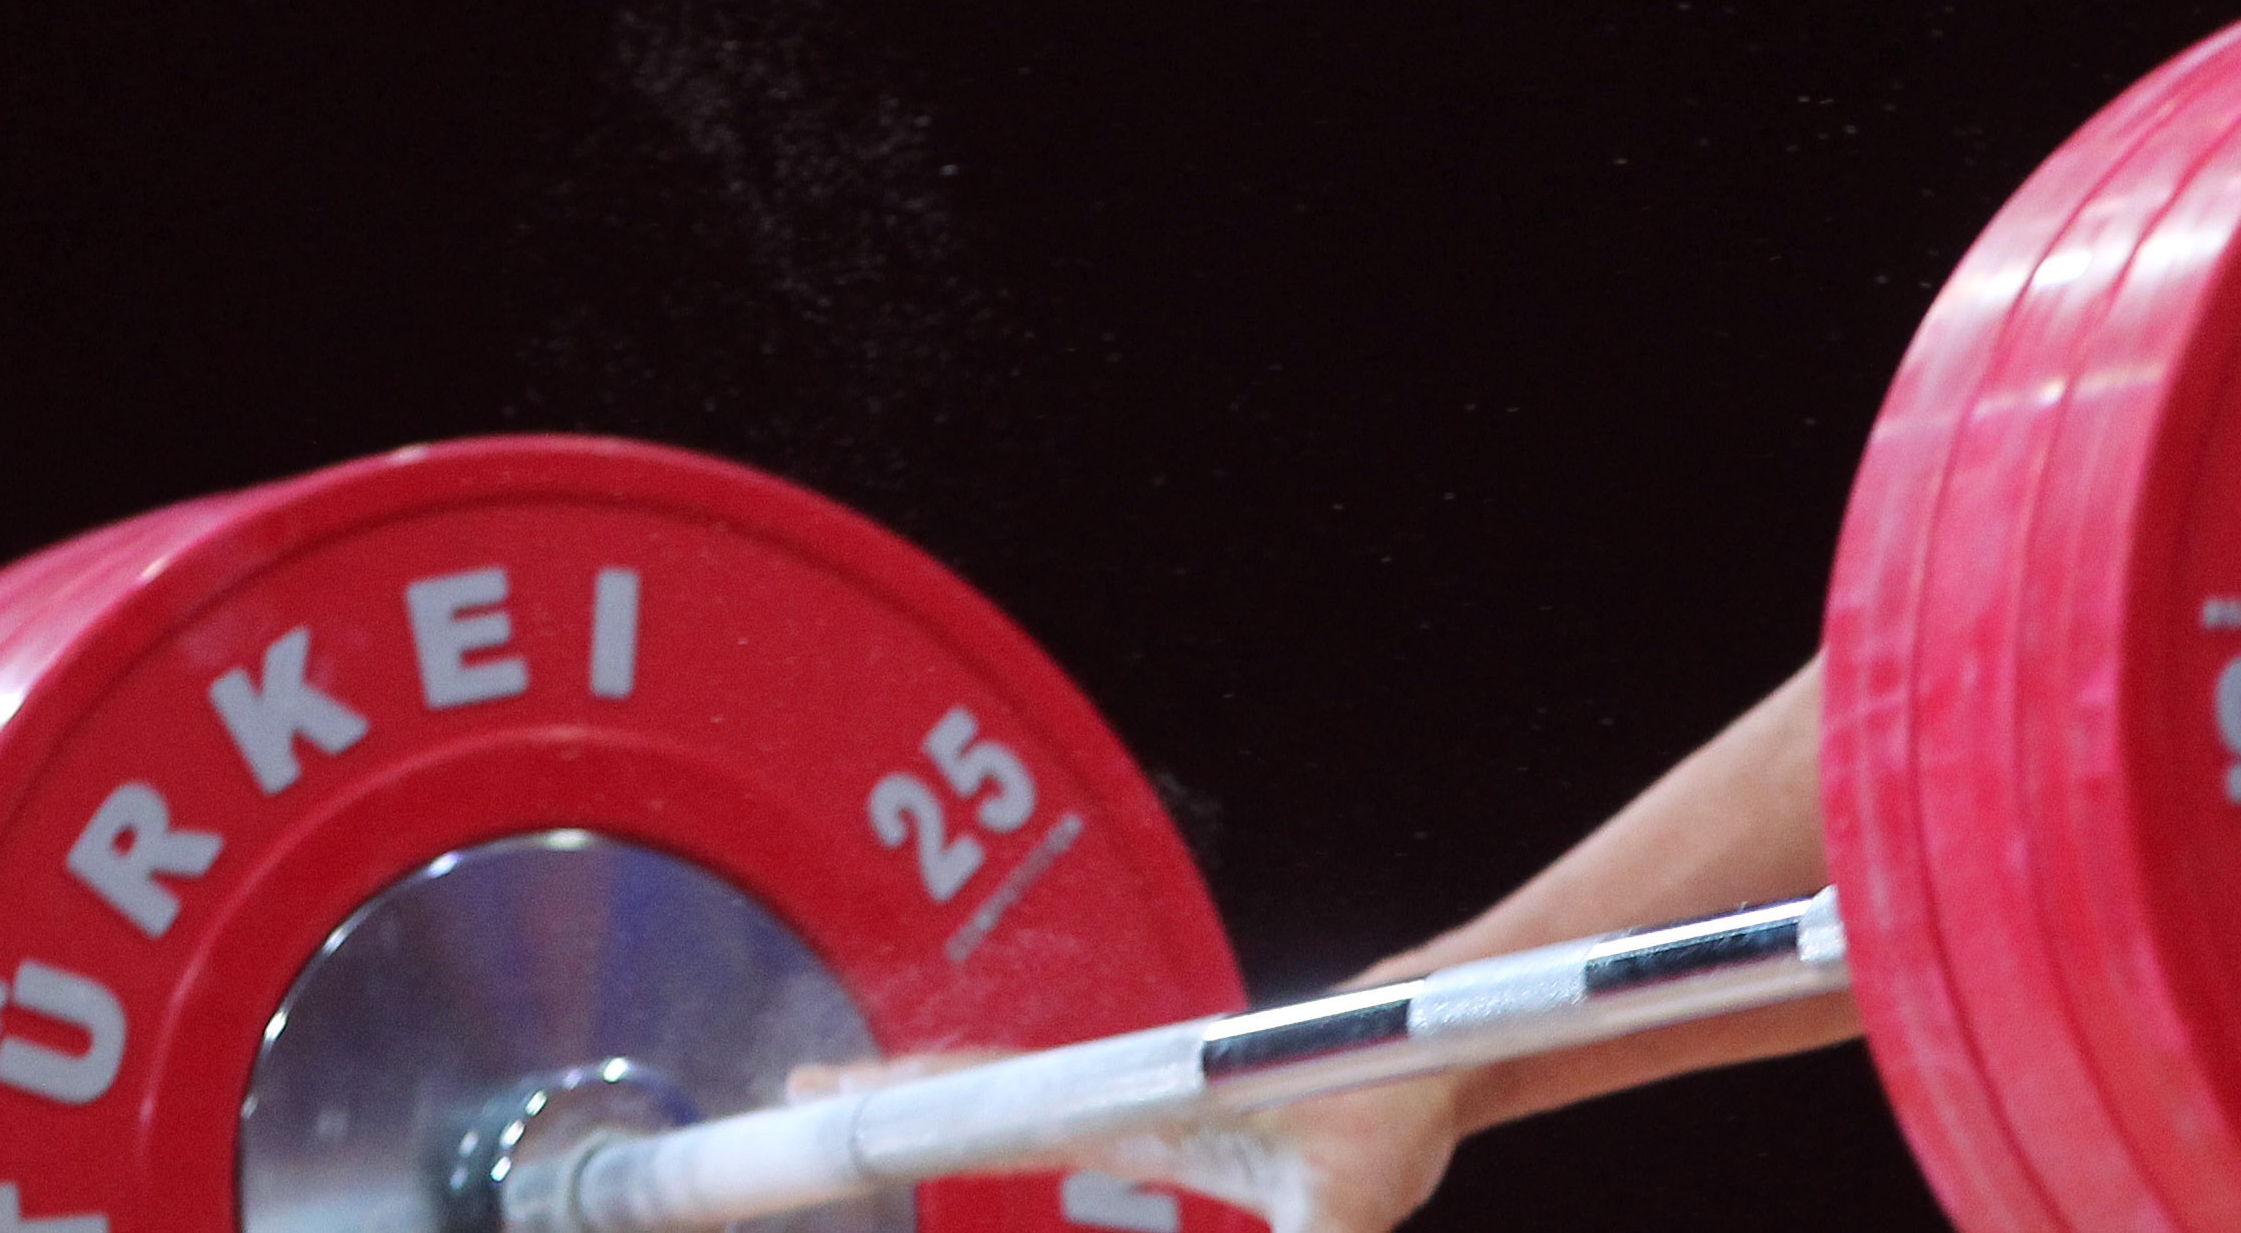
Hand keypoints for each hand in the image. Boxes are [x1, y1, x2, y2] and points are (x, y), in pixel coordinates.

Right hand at [778, 1054, 1468, 1232]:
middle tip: (804, 1092)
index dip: (913, 1095)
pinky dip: (1005, 1102)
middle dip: (894, 1085)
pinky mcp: (1177, 1094)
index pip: (1002, 1092)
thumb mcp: (1349, 1204)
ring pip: (1022, 1082)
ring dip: (943, 1090)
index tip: (826, 1090)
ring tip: (863, 1096)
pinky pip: (1066, 1095)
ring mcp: (1150, 1082)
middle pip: (987, 1079)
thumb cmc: (1392, 1100)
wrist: (1437, 1037)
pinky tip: (989, 1120)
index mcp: (1143, 1091)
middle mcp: (1132, 1080)